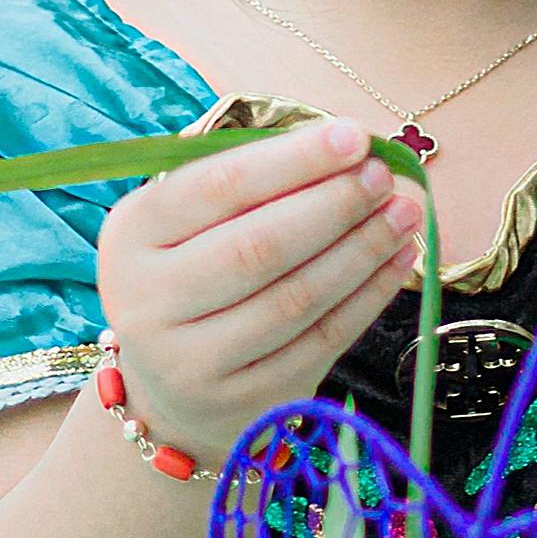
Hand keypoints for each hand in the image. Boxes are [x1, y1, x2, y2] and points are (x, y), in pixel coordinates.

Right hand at [93, 119, 426, 467]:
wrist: (171, 387)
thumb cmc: (192, 274)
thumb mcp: (189, 222)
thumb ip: (251, 181)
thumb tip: (346, 146)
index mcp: (132, 235)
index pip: (218, 187)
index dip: (293, 161)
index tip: (354, 136)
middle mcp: (148, 301)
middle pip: (259, 247)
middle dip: (334, 204)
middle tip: (385, 175)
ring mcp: (192, 360)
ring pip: (297, 297)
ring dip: (362, 249)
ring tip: (404, 210)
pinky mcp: (244, 401)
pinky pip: (321, 340)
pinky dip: (369, 295)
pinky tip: (398, 259)